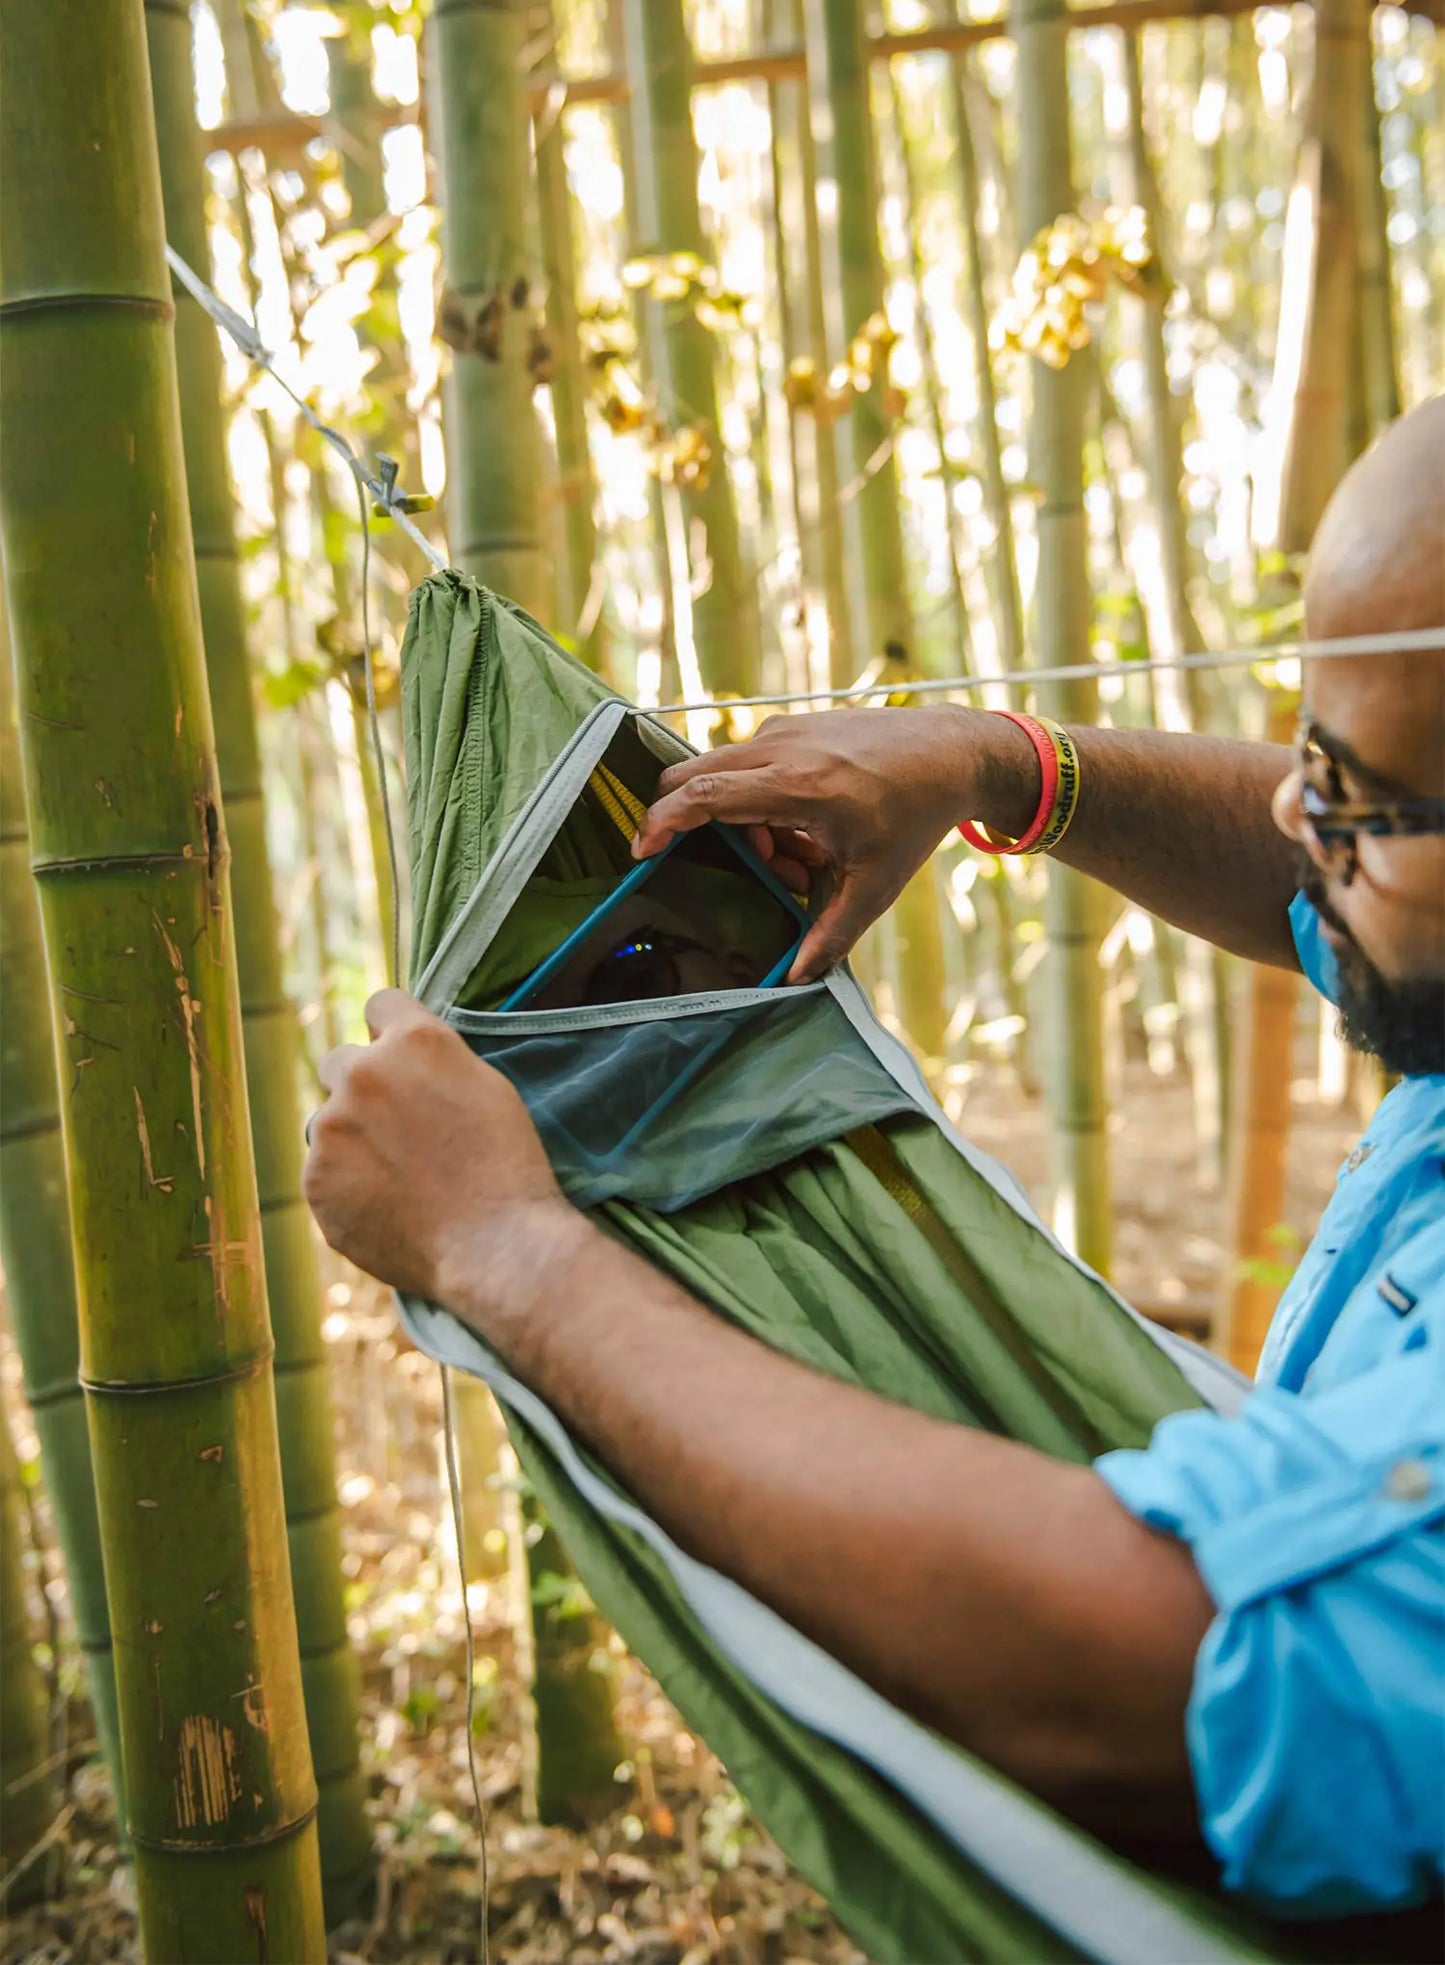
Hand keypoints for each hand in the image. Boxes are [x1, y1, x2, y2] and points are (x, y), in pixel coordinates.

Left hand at [303, 990, 569, 1308]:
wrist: (495, 1246)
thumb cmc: (506, 1167)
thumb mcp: (486, 1087)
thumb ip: (434, 1062)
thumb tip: (400, 1057)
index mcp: (415, 1041)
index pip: (380, 1005)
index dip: (391, 1031)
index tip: (399, 1056)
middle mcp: (363, 1073)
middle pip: (340, 1062)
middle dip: (362, 1088)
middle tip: (397, 1129)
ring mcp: (331, 1127)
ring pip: (328, 1123)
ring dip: (351, 1140)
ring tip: (399, 1180)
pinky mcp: (315, 1179)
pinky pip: (323, 1173)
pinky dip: (346, 1187)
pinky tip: (388, 1208)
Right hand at [632, 706, 1035, 980]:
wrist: (950, 752)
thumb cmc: (915, 817)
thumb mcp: (876, 884)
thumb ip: (831, 934)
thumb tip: (794, 980)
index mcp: (798, 786)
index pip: (705, 796)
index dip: (662, 821)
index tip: (641, 850)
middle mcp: (781, 747)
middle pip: (694, 777)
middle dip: (696, 827)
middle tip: (740, 869)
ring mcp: (783, 729)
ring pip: (724, 777)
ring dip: (743, 824)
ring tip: (798, 859)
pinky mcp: (789, 725)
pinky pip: (748, 766)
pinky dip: (759, 802)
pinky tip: (805, 832)